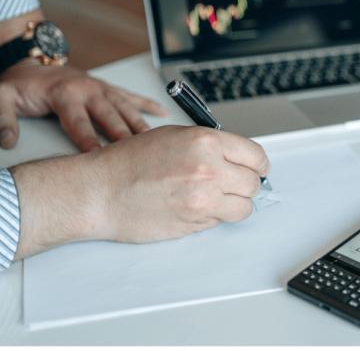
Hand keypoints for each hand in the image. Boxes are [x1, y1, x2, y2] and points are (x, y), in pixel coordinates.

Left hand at [0, 59, 167, 151]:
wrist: (30, 62)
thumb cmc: (18, 85)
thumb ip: (1, 119)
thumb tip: (7, 141)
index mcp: (64, 95)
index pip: (79, 124)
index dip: (90, 143)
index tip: (100, 160)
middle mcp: (88, 90)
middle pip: (111, 118)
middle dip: (125, 138)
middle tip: (139, 157)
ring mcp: (101, 88)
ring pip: (126, 109)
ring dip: (140, 126)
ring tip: (157, 143)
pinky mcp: (107, 88)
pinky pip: (131, 97)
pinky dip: (148, 105)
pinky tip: (164, 115)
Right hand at [9, 125, 270, 257]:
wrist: (101, 191)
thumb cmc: (128, 162)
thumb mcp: (174, 136)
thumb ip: (208, 145)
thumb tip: (235, 157)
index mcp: (206, 142)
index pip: (255, 155)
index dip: (258, 163)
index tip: (256, 168)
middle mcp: (209, 169)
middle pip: (253, 183)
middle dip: (246, 184)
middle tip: (234, 184)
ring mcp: (204, 199)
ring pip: (243, 207)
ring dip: (235, 204)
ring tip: (217, 198)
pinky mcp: (195, 223)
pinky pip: (220, 221)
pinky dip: (215, 216)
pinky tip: (195, 207)